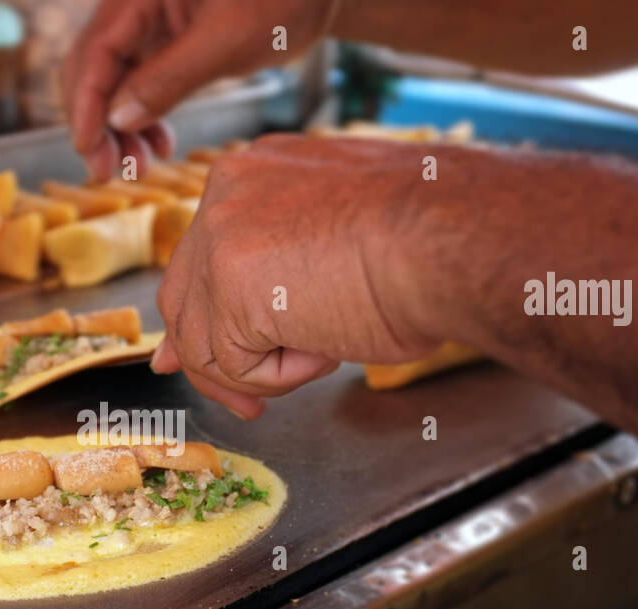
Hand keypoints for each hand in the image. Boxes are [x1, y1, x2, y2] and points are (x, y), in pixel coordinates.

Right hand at [62, 0, 338, 178]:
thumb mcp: (226, 42)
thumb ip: (169, 79)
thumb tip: (118, 121)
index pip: (96, 51)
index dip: (86, 104)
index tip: (89, 150)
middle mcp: (139, 5)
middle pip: (94, 68)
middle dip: (97, 122)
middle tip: (107, 172)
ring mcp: (153, 26)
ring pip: (115, 82)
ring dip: (120, 128)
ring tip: (138, 167)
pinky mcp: (170, 45)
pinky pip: (142, 85)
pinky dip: (145, 118)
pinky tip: (160, 146)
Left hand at [153, 134, 448, 418]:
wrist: (453, 237)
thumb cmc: (425, 241)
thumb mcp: (334, 248)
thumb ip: (276, 273)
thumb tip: (223, 327)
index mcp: (254, 176)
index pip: (201, 256)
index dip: (205, 316)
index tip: (210, 360)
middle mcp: (225, 196)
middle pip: (184, 298)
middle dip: (208, 361)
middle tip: (246, 402)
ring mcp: (219, 239)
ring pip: (207, 343)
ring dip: (269, 367)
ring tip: (331, 343)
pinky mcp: (228, 289)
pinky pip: (236, 365)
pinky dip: (285, 375)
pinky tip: (329, 343)